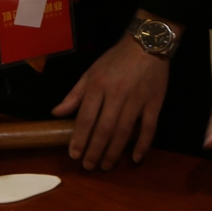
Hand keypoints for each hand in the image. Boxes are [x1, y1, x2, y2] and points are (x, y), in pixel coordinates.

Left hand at [52, 10, 173, 169]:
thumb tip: (57, 113)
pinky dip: (143, 144)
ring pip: (124, 132)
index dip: (79, 139)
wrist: (148, 43)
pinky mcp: (154, 102)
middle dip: (95, 151)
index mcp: (98, 86)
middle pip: (104, 129)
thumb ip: (75, 94)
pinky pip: (149, 127)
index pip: (85, 118)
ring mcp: (137, 100)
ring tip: (106, 166)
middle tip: (89, 166)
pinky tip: (135, 158)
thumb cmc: (117, 58)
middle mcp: (117, 95)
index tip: (74, 155)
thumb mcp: (91, 71)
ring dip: (114, 152)